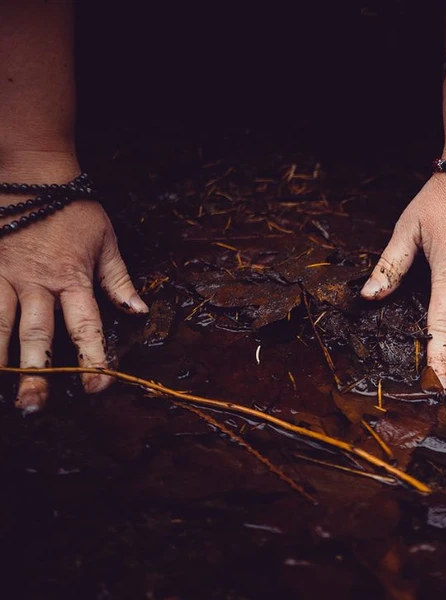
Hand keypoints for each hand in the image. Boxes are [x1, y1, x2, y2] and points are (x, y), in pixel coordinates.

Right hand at [0, 199, 147, 413]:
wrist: (33, 174)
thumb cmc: (74, 209)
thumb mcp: (107, 243)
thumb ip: (120, 281)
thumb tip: (140, 313)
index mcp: (72, 279)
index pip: (85, 325)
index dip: (93, 358)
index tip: (97, 387)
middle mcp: (36, 283)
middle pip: (36, 334)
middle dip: (36, 373)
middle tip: (34, 407)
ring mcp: (4, 275)